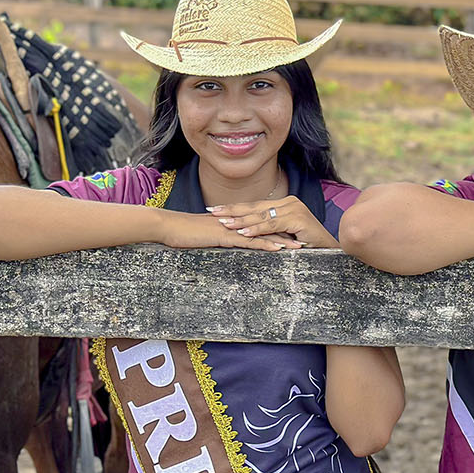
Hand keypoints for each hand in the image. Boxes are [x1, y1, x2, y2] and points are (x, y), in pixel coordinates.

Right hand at [159, 210, 298, 252]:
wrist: (167, 226)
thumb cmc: (181, 233)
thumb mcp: (203, 237)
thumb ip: (215, 240)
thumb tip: (221, 245)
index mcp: (232, 222)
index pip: (259, 225)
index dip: (277, 229)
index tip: (294, 234)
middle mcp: (235, 222)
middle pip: (267, 227)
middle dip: (288, 233)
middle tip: (306, 239)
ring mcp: (232, 228)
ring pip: (263, 234)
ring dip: (283, 240)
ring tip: (301, 248)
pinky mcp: (226, 236)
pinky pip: (250, 241)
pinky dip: (266, 245)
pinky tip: (279, 250)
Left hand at [207, 195, 336, 249]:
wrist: (332, 251)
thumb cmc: (309, 247)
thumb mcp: (286, 236)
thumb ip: (271, 231)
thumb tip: (250, 234)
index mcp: (284, 204)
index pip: (255, 206)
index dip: (236, 208)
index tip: (217, 211)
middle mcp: (289, 202)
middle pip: (255, 207)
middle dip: (232, 210)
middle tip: (213, 212)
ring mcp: (294, 209)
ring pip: (261, 215)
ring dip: (241, 220)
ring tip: (224, 224)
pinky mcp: (297, 219)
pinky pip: (272, 225)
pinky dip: (256, 229)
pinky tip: (243, 232)